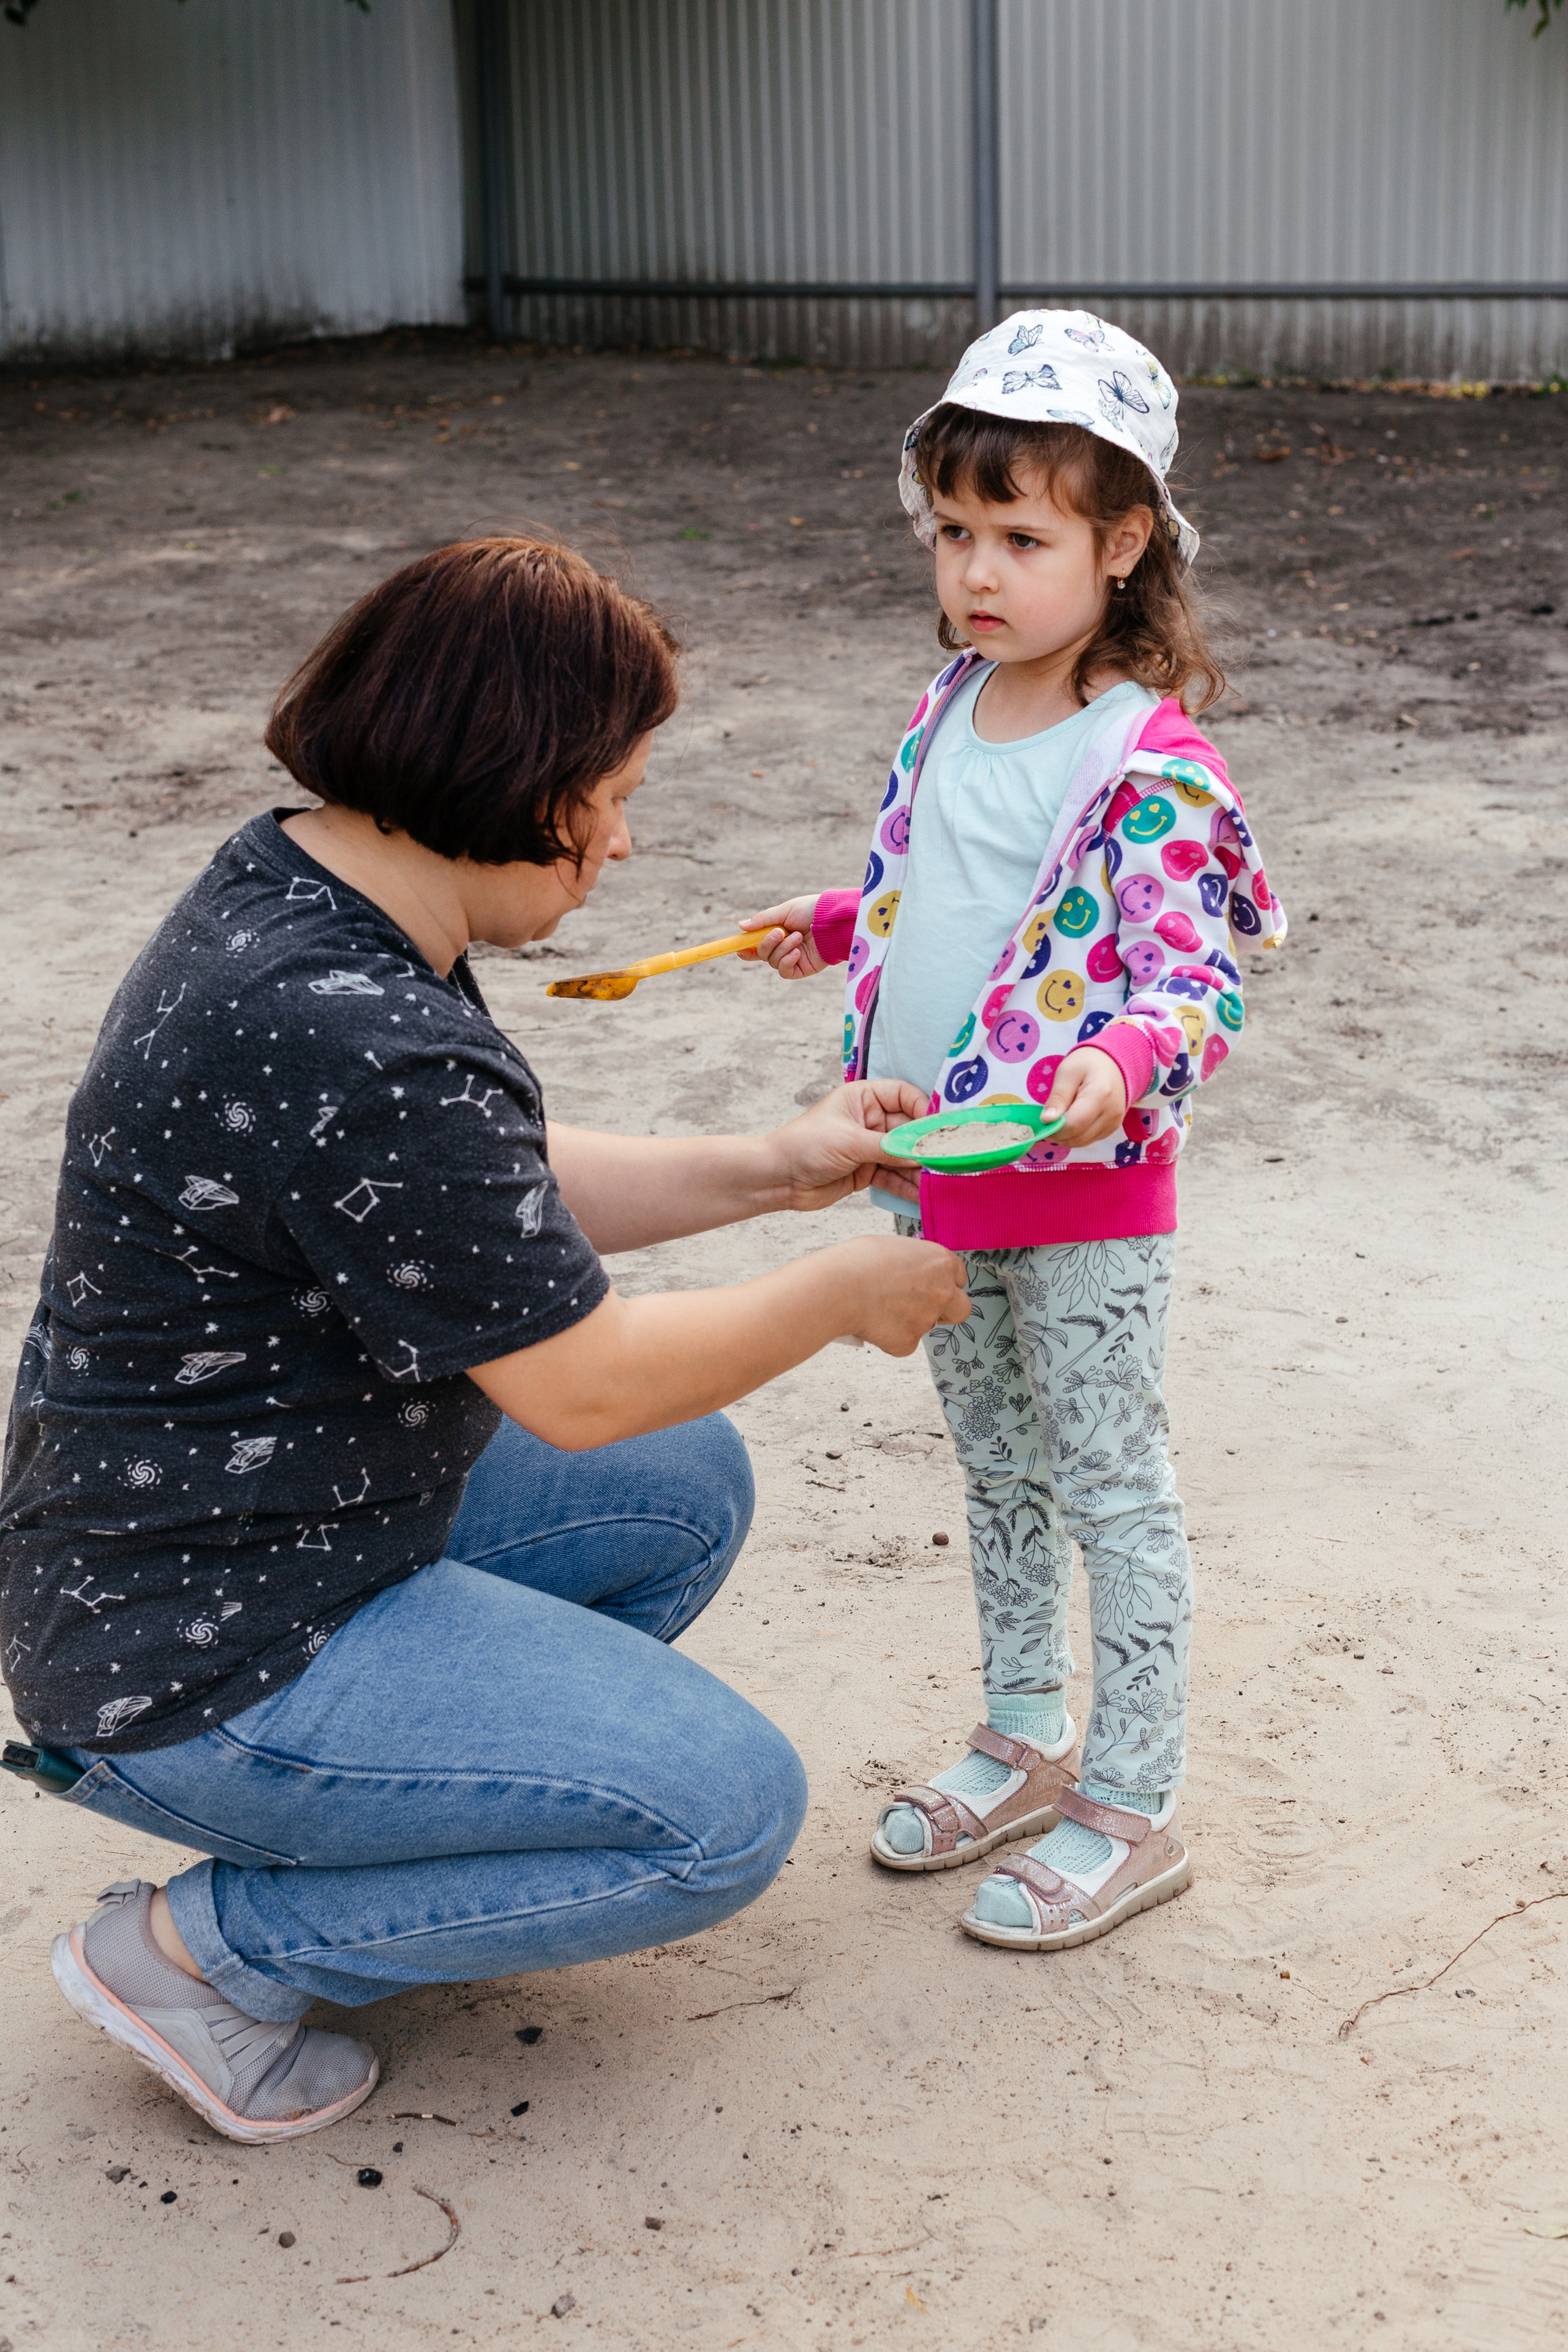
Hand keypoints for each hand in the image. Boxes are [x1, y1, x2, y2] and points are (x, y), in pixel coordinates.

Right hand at [736, 896, 830, 978]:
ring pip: (773, 962)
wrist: (834, 920)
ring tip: (798, 936)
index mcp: (778, 932)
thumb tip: (741, 926)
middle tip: (779, 932)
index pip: (757, 944)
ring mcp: (793, 958)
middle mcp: (784, 946)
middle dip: (766, 944)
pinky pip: (785, 971)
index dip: (746, 948)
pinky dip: (787, 961)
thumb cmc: (812, 911)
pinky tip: (797, 952)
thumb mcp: (785, 911)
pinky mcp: (802, 968)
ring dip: (782, 949)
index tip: (738, 948)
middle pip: (762, 954)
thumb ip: (763, 920)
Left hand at [767, 1078, 930, 1210]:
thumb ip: (889, 1147)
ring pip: (905, 1156)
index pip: (904, 1096)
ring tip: (940, 1181)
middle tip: (947, 1160)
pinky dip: (908, 1185)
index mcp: (863, 1098)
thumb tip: (924, 1152)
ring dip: (920, 1169)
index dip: (924, 1110)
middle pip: (910, 1129)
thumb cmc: (805, 1146)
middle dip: (926, 1145)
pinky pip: (895, 1177)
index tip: (939, 1128)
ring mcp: (870, 1146)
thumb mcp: (850, 1141)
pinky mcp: (867, 1171)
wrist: (777, 1178)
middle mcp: (870, 1119)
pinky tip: (922, 1194)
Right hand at [830, 1234, 970, 1354]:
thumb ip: (914, 1263)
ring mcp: (927, 1319)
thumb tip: (911, 1272)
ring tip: (878, 1308)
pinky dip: (890, 1338)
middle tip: (921, 1307)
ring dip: (908, 1321)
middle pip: (961, 1309)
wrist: (838, 1287)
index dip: (943, 1282)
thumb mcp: (895, 1248)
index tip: (929, 1284)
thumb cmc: (858, 1261)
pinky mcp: (908, 1342)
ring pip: (925, 1326)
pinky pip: (904, 1344)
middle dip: (947, 1311)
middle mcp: (943, 1291)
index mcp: (942, 1262)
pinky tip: (871, 1323)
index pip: (959, 1277)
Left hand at [1043, 1046, 1127, 1146]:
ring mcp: (1114, 1123)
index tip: (1044, 1118)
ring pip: (1082, 1142)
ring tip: (1061, 1116)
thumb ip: (1057, 1097)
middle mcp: (1111, 1113)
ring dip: (1066, 1136)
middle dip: (1058, 1133)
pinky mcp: (1112, 1129)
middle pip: (1078, 1138)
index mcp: (1100, 1095)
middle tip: (1049, 1118)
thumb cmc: (1088, 1063)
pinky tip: (1073, 1119)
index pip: (1073, 1125)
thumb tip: (1046, 1120)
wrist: (1113, 1064)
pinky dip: (1076, 1134)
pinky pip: (1088, 1140)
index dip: (1054, 1127)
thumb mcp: (1067, 1072)